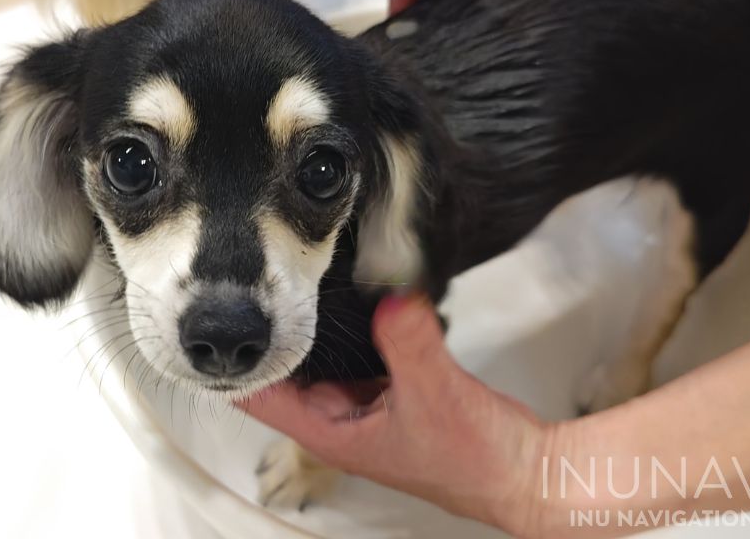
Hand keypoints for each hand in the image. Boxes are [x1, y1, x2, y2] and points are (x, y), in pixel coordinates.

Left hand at [240, 294, 551, 535]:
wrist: (523, 471)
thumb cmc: (476, 460)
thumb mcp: (436, 392)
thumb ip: (409, 341)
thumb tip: (392, 296)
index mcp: (330, 433)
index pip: (260, 398)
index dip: (239, 363)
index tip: (226, 321)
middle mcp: (337, 419)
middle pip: (283, 369)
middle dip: (274, 331)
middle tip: (262, 280)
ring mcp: (362, 402)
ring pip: (320, 357)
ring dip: (314, 327)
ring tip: (300, 278)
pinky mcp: (389, 386)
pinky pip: (357, 350)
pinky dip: (352, 327)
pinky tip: (354, 297)